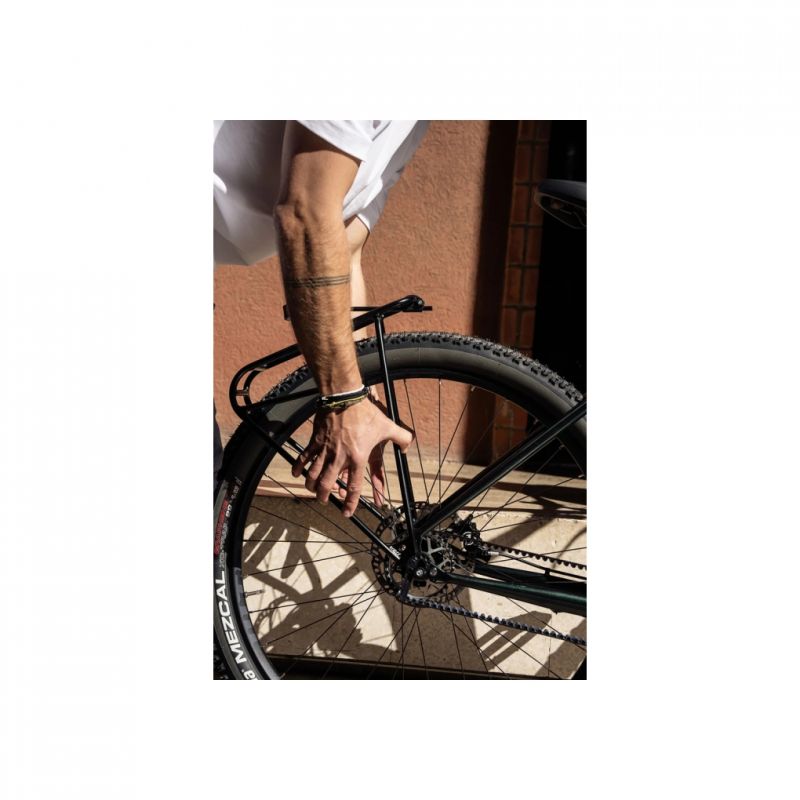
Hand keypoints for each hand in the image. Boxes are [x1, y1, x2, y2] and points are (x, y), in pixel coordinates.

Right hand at [291, 397, 413, 516]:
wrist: (344, 396)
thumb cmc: (365, 412)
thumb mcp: (388, 426)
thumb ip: (402, 438)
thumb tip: (408, 447)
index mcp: (358, 458)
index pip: (354, 487)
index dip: (350, 503)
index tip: (347, 512)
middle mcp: (339, 457)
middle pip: (327, 484)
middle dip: (324, 496)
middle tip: (324, 499)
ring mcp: (325, 450)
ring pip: (313, 474)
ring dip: (311, 485)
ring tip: (312, 489)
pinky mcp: (315, 440)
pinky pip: (304, 457)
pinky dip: (298, 467)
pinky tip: (296, 474)